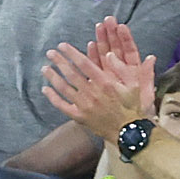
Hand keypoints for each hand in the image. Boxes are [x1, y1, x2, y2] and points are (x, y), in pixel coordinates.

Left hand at [41, 20, 155, 143]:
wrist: (129, 132)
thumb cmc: (132, 107)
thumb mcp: (134, 85)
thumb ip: (121, 68)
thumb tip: (109, 53)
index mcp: (105, 83)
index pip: (83, 63)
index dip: (71, 53)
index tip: (62, 46)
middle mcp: (92, 93)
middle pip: (71, 73)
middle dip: (59, 61)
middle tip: (50, 53)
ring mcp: (85, 106)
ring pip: (64, 88)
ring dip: (53, 76)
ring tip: (45, 68)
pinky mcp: (80, 117)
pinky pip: (62, 106)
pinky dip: (52, 97)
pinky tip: (45, 89)